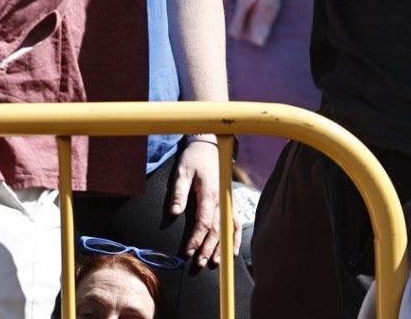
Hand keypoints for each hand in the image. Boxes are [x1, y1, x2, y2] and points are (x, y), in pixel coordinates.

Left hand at [172, 138, 238, 267]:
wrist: (209, 147)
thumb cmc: (193, 159)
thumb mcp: (181, 172)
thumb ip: (179, 194)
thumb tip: (174, 214)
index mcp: (209, 194)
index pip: (204, 223)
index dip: (197, 239)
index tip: (188, 251)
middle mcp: (222, 201)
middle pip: (217, 230)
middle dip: (208, 249)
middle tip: (199, 263)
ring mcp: (228, 203)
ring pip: (227, 230)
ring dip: (221, 248)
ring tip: (215, 263)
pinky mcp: (230, 203)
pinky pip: (236, 225)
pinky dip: (234, 239)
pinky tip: (231, 252)